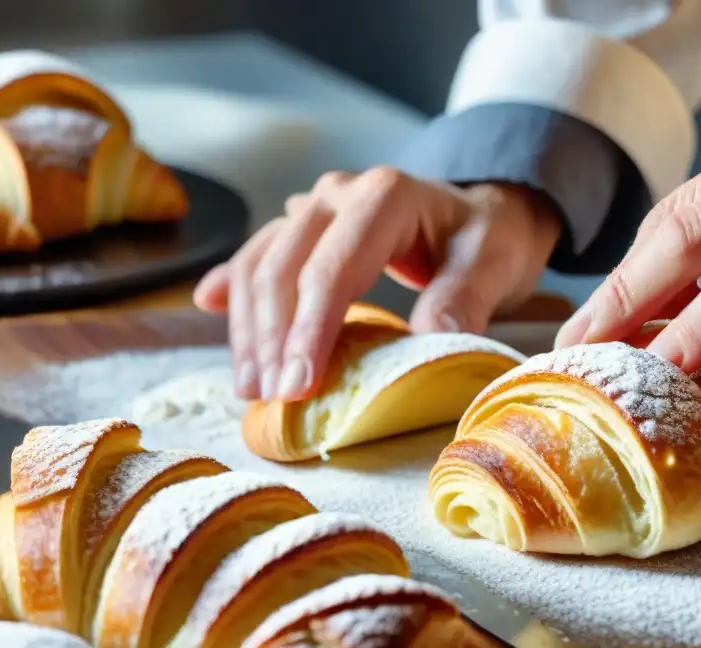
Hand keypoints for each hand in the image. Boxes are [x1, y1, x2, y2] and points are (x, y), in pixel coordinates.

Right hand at [194, 169, 560, 401]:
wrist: (486, 215)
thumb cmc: (488, 241)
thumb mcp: (491, 266)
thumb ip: (462, 300)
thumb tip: (429, 340)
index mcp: (384, 197)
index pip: (333, 269)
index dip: (310, 330)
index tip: (300, 385)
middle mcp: (338, 195)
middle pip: (284, 268)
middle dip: (273, 339)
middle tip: (274, 399)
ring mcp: (314, 208)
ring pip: (262, 265)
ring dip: (250, 328)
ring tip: (252, 387)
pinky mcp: (305, 228)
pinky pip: (259, 256)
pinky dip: (237, 287)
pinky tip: (209, 304)